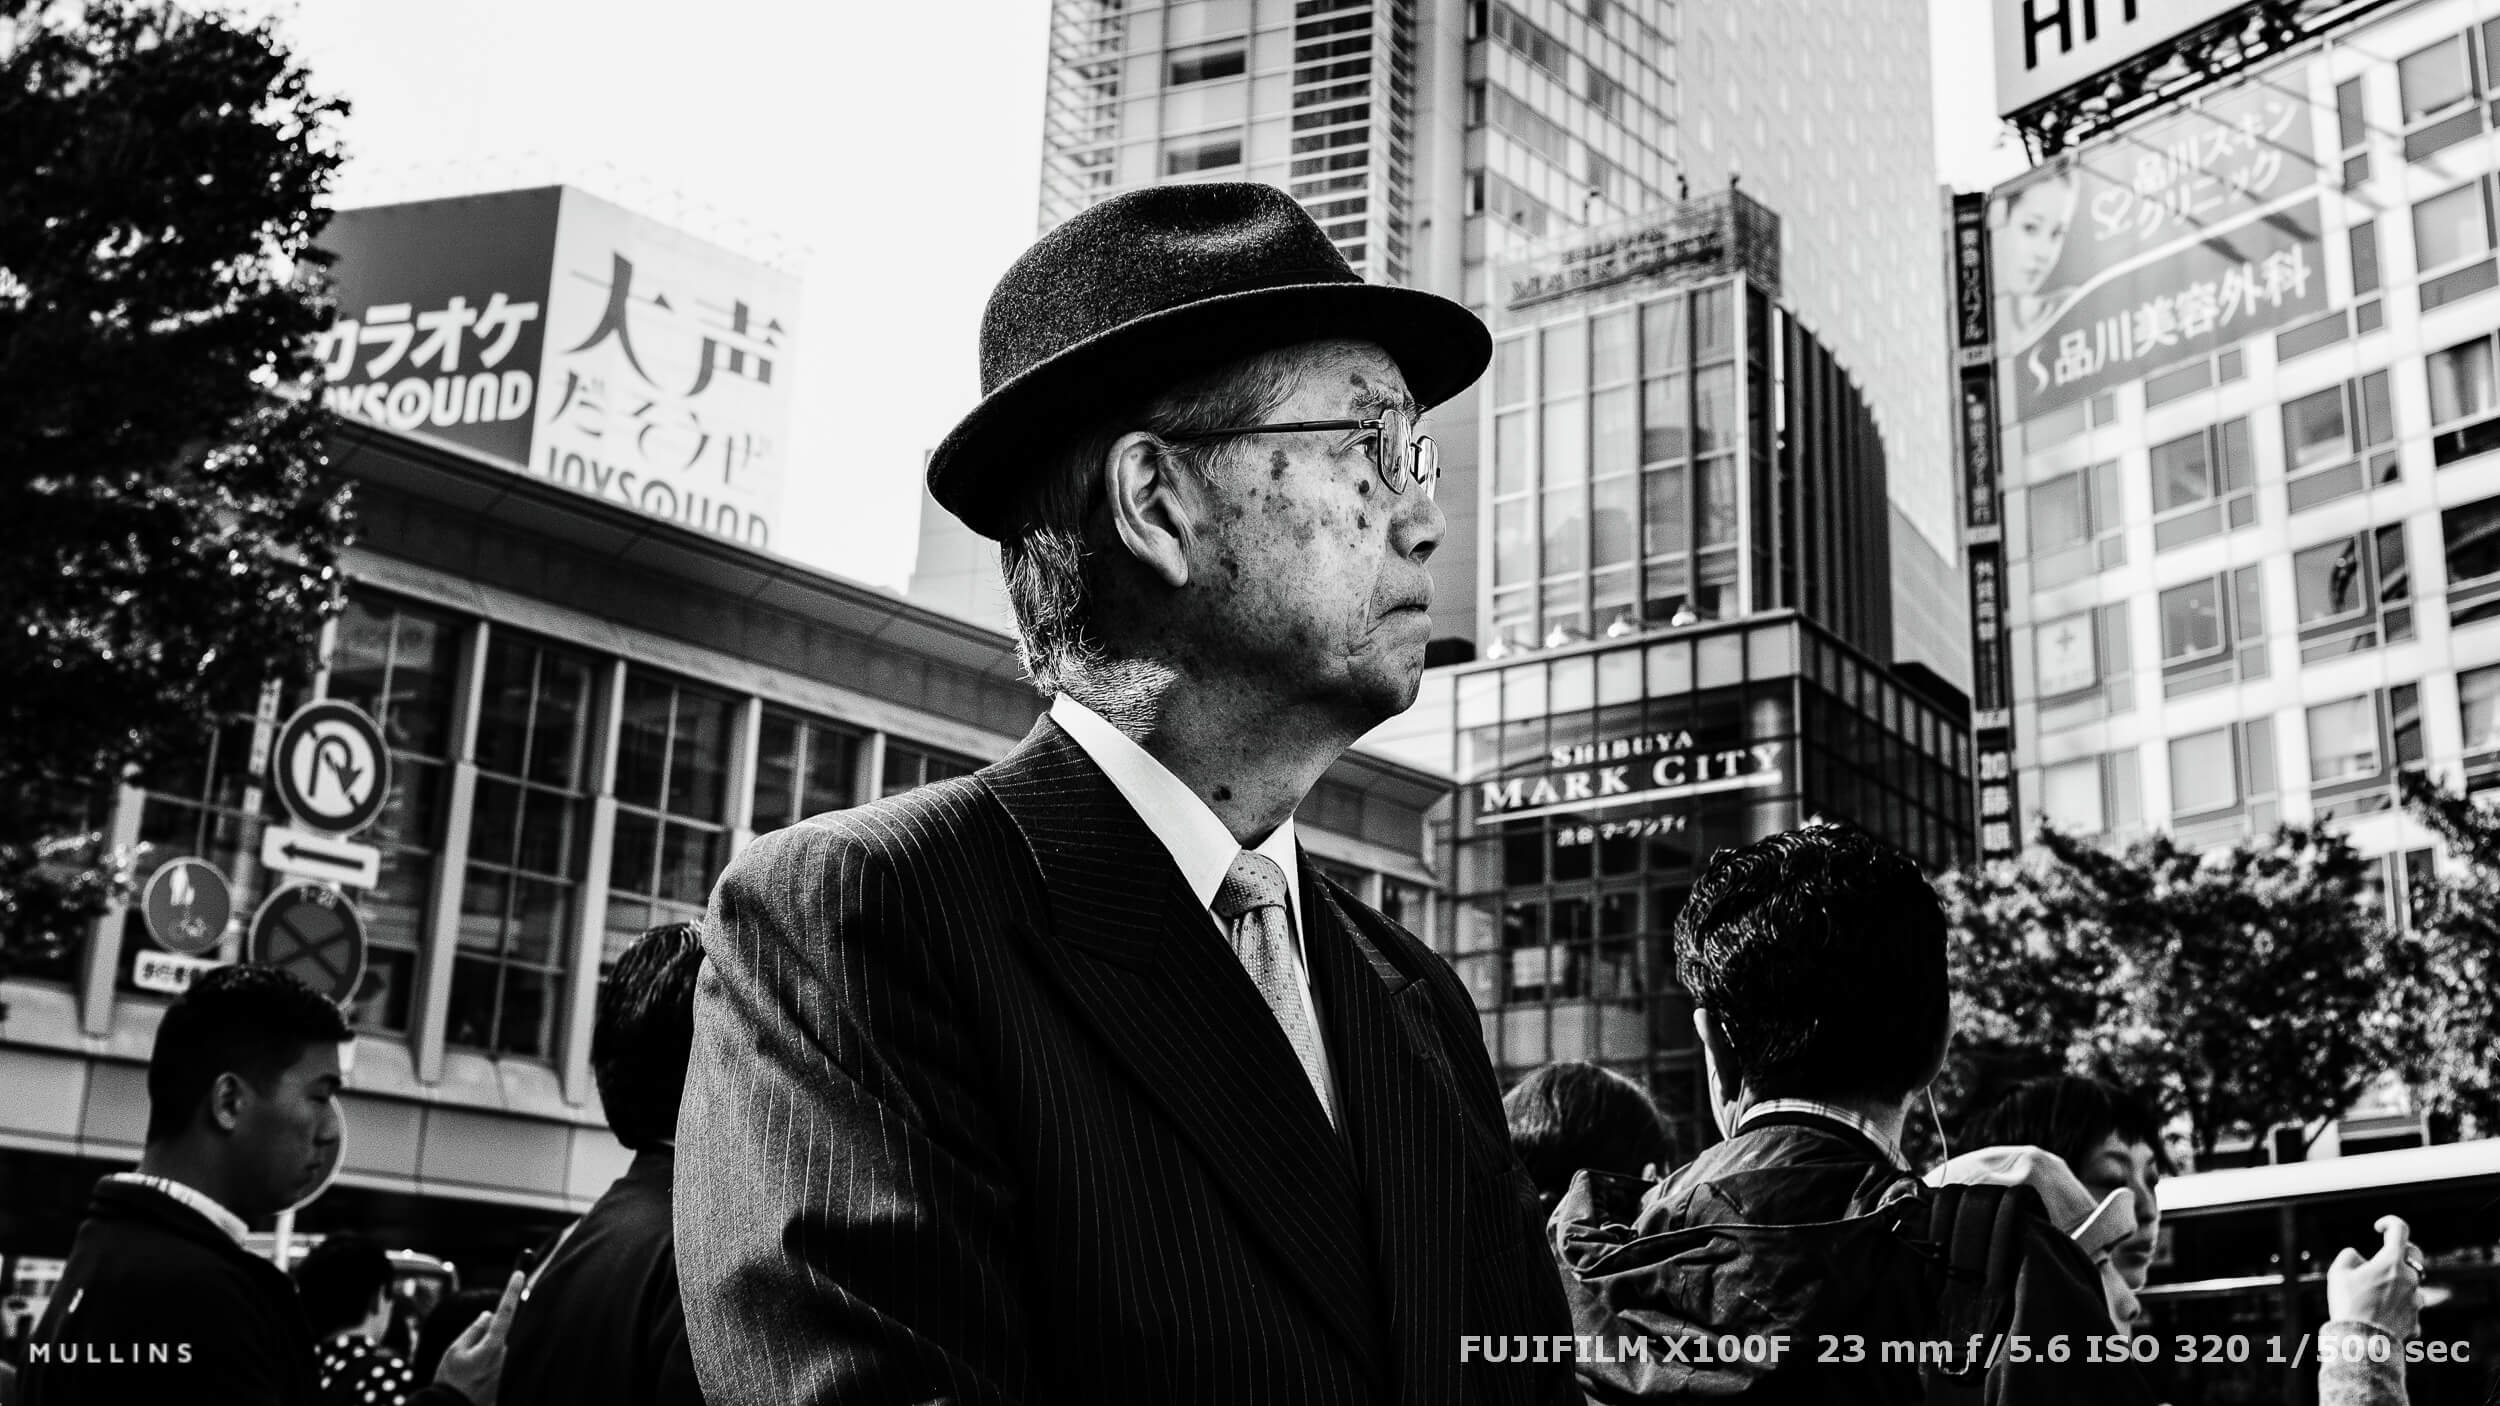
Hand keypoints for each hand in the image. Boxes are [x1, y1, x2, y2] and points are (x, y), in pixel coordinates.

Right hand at [434, 1268, 525, 1405]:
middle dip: (490, 1331)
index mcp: (492, 1345)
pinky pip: (500, 1359)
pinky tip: (476, 1375)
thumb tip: (489, 1314)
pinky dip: (489, 1361)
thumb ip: (474, 1329)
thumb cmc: (451, 1380)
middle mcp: (506, 1354)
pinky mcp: (508, 1375)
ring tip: (471, 1368)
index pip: (506, 1312)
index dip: (513, 1291)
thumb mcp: (455, 1350)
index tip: (519, 1275)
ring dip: (488, 1349)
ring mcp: (509, 1365)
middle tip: (471, 1350)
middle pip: (503, 1330)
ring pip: (501, 1345)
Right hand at [2327, 1215, 2420, 1342]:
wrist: (2362, 1342)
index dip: (2389, 1223)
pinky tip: (2382, 1317)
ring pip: (2411, 1285)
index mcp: (2392, 1261)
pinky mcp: (2415, 1321)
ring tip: (2375, 1296)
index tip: (2378, 1228)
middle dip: (2401, 1252)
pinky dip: (2398, 1310)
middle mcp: (2409, 1279)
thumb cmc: (2348, 1303)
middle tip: (2385, 1258)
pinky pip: (2409, 1310)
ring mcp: (2415, 1301)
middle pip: (2414, 1256)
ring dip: (2397, 1285)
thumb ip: (2349, 1256)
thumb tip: (2359, 1257)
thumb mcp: (2337, 1272)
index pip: (2400, 1230)